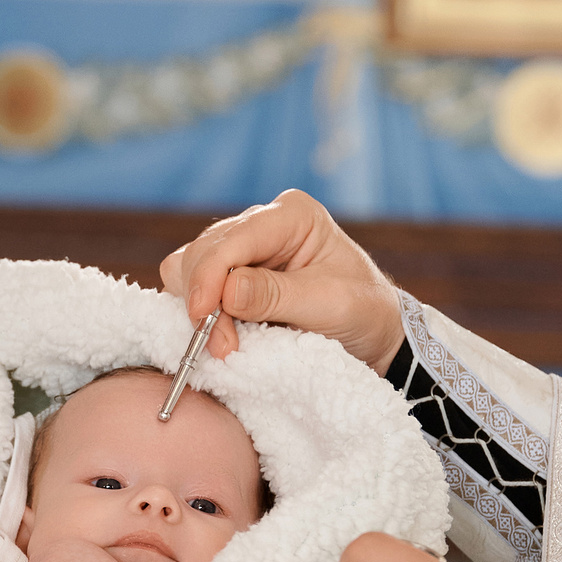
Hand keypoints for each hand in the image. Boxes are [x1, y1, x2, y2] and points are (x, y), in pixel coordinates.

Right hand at [158, 189, 402, 371]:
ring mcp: (243, 249)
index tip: (203, 316)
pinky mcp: (230, 274)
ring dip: (197, 308)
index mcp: (292, 215)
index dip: (210, 275)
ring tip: (224, 344)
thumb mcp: (329, 305)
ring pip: (188, 267)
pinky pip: (192, 287)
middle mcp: (262, 223)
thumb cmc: (363, 311)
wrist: (373, 331)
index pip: (235, 238)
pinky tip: (219, 334)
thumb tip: (227, 291)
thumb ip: (276, 296)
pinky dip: (197, 312)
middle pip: (203, 251)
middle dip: (204, 299)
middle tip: (221, 346)